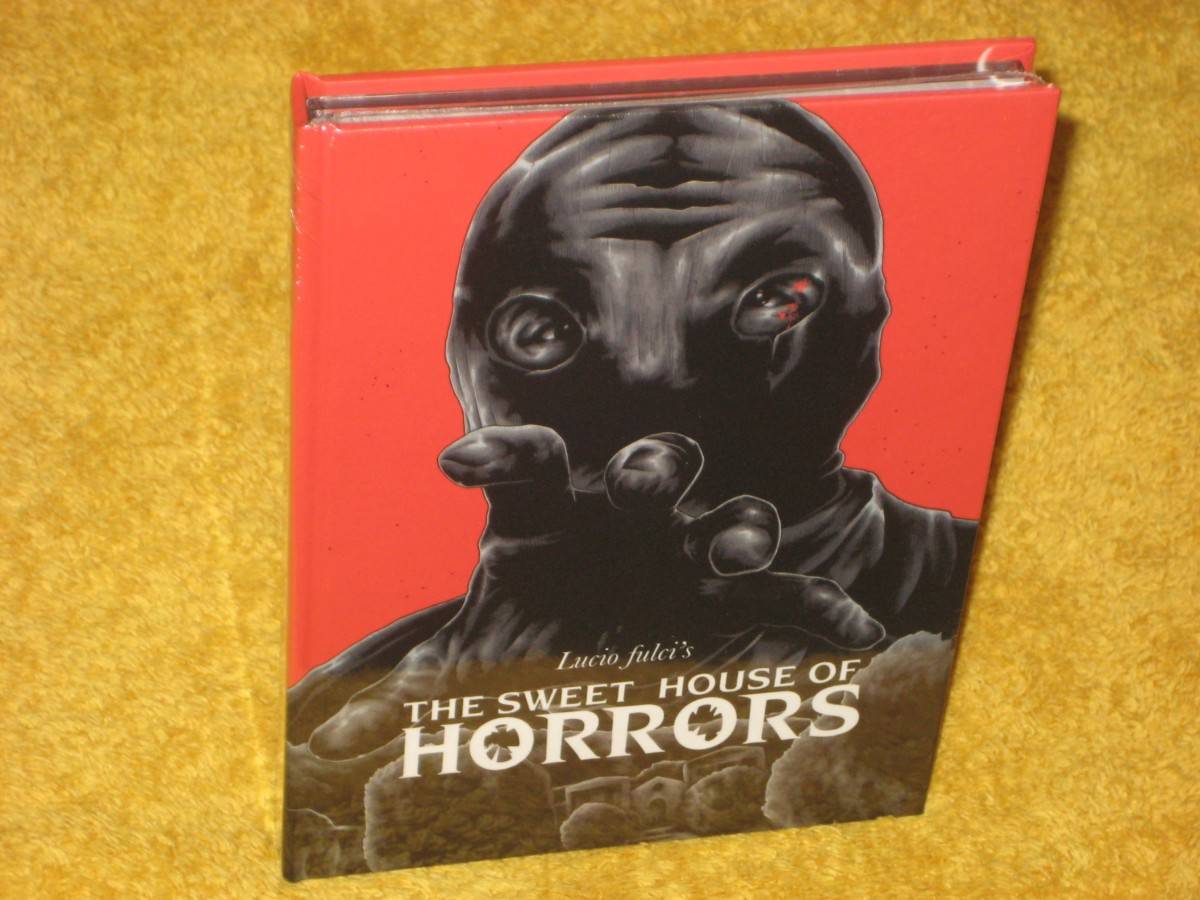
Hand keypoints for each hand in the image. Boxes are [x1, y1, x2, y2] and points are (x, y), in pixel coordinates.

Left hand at [307, 426, 882, 759]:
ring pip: (720, 521)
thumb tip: (335, 732)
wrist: (588, 663)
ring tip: (728, 559)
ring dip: (731, 532)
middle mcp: (623, 514)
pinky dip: (817, 609)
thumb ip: (420, 683)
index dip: (493, 455)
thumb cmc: (524, 646)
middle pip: (643, 472)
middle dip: (646, 472)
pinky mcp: (733, 598)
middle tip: (634, 486)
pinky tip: (853, 632)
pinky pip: (782, 595)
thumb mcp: (469, 664)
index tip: (455, 464)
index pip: (523, 463)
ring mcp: (682, 550)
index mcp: (548, 510)